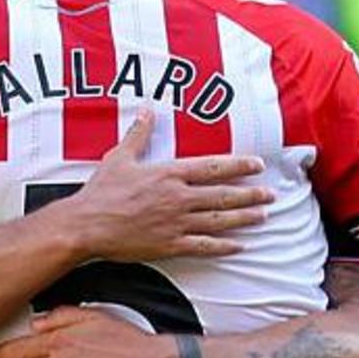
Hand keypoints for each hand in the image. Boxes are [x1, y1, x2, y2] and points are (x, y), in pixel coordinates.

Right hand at [52, 109, 272, 261]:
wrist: (87, 225)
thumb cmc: (101, 191)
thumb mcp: (119, 157)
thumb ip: (138, 134)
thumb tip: (147, 111)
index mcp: (168, 174)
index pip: (212, 168)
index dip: (238, 166)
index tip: (258, 165)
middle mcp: (178, 198)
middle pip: (222, 196)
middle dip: (250, 195)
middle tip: (271, 195)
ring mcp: (175, 223)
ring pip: (218, 221)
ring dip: (243, 219)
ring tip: (263, 216)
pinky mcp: (169, 245)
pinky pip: (203, 246)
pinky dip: (224, 246)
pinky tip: (239, 246)